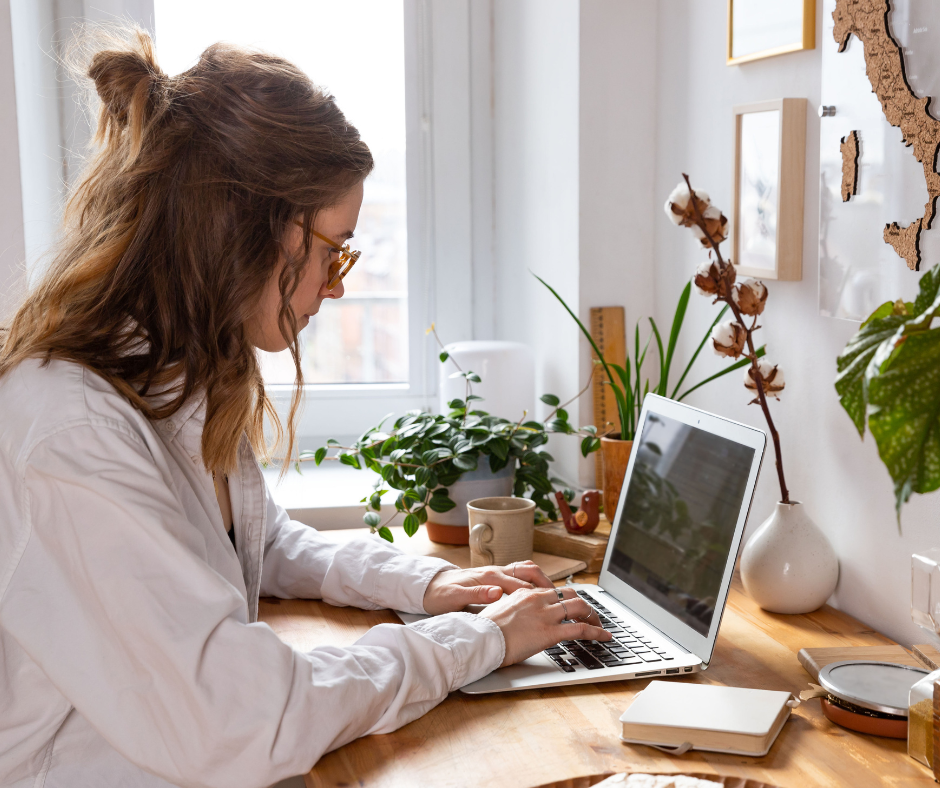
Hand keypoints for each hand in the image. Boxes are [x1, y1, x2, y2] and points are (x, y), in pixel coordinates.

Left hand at [423, 560, 552, 615]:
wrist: (428, 587)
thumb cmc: (440, 594)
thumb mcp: (454, 598)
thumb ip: (476, 595)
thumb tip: (497, 592)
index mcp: (488, 576)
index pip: (520, 583)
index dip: (538, 593)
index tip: (553, 604)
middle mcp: (495, 571)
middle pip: (529, 571)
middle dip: (547, 583)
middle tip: (562, 598)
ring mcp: (496, 573)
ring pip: (526, 571)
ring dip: (542, 581)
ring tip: (556, 596)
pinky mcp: (494, 578)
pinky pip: (519, 576)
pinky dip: (532, 583)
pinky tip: (538, 596)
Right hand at [480, 586, 610, 666]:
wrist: (480, 638)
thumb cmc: (484, 630)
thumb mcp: (499, 612)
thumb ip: (514, 611)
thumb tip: (519, 618)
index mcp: (525, 593)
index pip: (553, 591)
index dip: (566, 599)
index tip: (571, 607)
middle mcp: (538, 599)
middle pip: (570, 595)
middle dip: (584, 605)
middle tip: (590, 615)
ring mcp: (545, 614)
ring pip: (579, 608)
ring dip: (593, 616)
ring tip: (600, 625)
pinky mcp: (550, 632)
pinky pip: (580, 629)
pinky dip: (596, 632)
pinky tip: (603, 637)